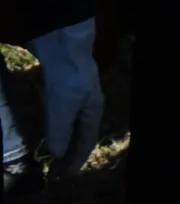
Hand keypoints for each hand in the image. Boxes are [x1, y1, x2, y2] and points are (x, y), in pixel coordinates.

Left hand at [26, 18, 103, 176]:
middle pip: (80, 135)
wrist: (63, 43)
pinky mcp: (62, 87)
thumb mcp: (62, 107)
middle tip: (54, 170)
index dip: (74, 161)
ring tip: (51, 155)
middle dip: (69, 155)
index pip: (86, 143)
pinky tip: (46, 129)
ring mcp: (75, 95)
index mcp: (93, 110)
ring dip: (62, 141)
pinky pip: (60, 114)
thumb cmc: (68, 76)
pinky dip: (55, 127)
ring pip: (70, 125)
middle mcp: (88, 105)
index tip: (60, 176)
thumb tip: (57, 154)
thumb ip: (60, 132)